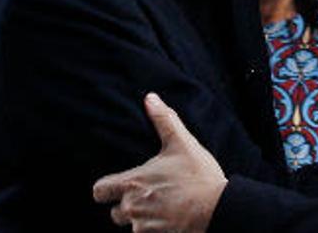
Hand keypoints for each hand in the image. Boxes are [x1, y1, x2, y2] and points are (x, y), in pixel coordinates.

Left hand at [93, 93, 227, 232]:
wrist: (218, 208)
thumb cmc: (199, 176)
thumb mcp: (182, 143)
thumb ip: (164, 120)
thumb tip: (150, 98)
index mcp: (133, 183)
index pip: (99, 191)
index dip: (106, 190)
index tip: (116, 188)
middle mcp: (133, 208)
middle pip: (115, 213)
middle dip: (127, 207)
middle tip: (149, 198)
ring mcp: (144, 226)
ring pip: (133, 227)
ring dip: (144, 220)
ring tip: (165, 209)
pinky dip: (157, 230)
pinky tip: (172, 221)